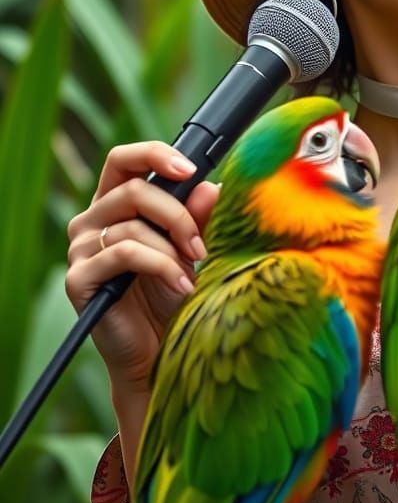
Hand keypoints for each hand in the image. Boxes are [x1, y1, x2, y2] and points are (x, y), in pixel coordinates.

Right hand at [65, 142, 219, 393]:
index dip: (155, 154)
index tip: (190, 169)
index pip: (124, 159)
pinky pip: (125, 254)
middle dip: (178, 215)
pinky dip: (161, 266)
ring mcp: (82, 249)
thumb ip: (200, 215)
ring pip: (133, 224)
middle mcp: (93, 220)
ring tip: (191, 272)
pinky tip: (181, 286)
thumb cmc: (174, 290)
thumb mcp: (194, 246)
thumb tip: (212, 187)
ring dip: (173, 249)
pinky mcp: (80, 278)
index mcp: (116, 202)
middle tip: (201, 245)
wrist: (161, 347)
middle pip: (135, 189)